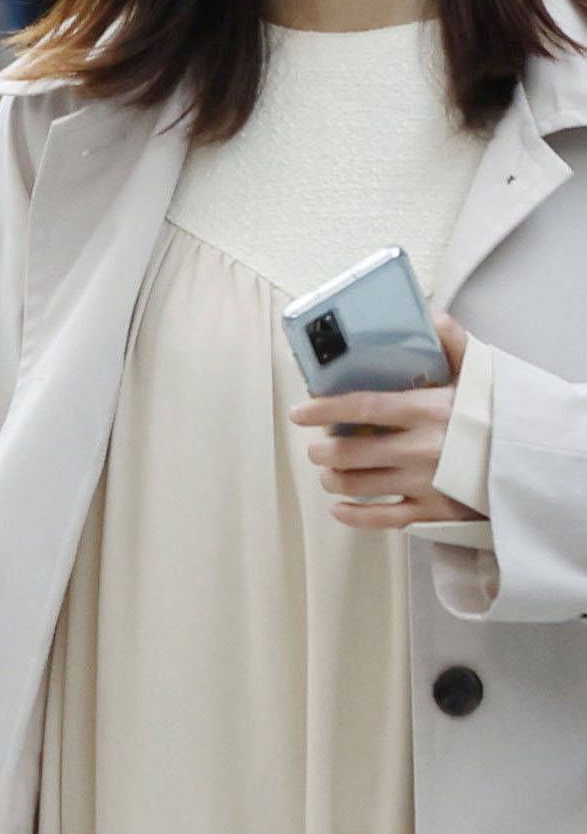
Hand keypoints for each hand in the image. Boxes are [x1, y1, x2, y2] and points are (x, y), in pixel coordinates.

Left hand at [288, 309, 477, 528]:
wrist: (534, 464)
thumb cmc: (497, 416)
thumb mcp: (478, 374)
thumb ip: (452, 341)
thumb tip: (428, 314)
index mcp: (425, 410)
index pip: (361, 406)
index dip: (324, 409)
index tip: (299, 411)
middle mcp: (420, 448)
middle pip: (351, 451)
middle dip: (323, 451)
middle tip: (315, 448)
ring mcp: (426, 483)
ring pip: (361, 486)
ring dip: (334, 480)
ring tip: (327, 472)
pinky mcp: (435, 512)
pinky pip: (386, 519)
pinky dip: (355, 516)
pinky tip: (340, 508)